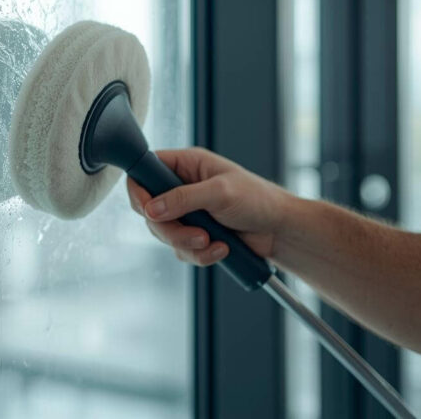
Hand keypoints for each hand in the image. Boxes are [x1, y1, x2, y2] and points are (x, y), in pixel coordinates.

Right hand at [126, 148, 293, 265]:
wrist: (280, 231)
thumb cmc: (258, 200)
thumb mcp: (220, 192)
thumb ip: (183, 198)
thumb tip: (152, 208)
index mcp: (186, 165)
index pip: (145, 171)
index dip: (140, 190)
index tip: (147, 209)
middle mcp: (182, 187)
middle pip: (149, 210)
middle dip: (170, 228)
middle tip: (195, 234)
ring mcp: (187, 213)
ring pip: (163, 234)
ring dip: (187, 244)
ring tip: (213, 242)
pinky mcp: (194, 235)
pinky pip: (180, 249)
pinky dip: (198, 254)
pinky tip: (220, 249)